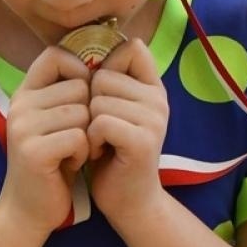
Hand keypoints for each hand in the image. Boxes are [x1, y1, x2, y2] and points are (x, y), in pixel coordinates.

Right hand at [0, 47, 91, 240]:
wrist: (28, 208)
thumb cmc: (50, 163)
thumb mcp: (53, 122)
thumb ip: (65, 94)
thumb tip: (97, 65)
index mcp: (23, 94)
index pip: (55, 55)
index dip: (79, 68)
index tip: (85, 94)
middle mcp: (19, 106)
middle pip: (79, 87)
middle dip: (88, 113)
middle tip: (74, 137)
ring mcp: (23, 128)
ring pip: (82, 112)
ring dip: (86, 136)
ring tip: (71, 152)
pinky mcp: (34, 151)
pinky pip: (79, 137)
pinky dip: (81, 153)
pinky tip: (68, 164)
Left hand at [87, 38, 168, 226]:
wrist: (127, 200)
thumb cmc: (110, 154)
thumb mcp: (109, 112)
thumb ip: (107, 82)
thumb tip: (87, 45)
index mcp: (152, 87)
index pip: (131, 48)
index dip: (104, 65)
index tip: (96, 94)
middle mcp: (159, 98)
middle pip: (104, 75)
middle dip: (88, 103)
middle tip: (97, 130)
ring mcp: (155, 118)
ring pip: (99, 98)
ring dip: (88, 124)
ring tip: (99, 143)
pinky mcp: (144, 140)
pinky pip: (101, 121)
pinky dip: (91, 139)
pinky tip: (99, 153)